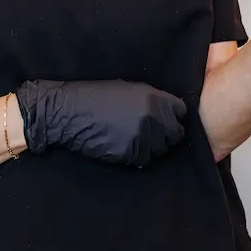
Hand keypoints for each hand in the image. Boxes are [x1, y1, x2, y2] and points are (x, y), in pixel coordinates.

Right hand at [15, 79, 186, 165]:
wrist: (69, 111)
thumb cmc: (95, 97)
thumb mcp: (127, 89)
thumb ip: (151, 100)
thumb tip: (167, 112)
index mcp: (154, 97)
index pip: (181, 112)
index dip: (173, 117)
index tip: (165, 122)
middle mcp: (153, 116)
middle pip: (175, 134)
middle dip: (164, 136)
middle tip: (149, 135)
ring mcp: (143, 135)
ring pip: (160, 150)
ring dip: (150, 148)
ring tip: (132, 140)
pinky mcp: (131, 153)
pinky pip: (143, 160)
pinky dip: (135, 157)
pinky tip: (123, 148)